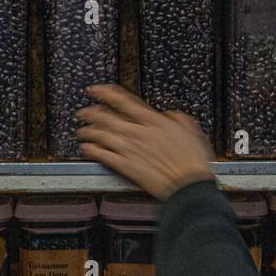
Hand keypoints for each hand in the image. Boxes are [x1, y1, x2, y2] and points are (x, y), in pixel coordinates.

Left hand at [77, 85, 215, 201]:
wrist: (189, 185)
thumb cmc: (194, 161)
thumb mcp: (191, 131)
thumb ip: (177, 119)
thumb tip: (169, 115)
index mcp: (154, 122)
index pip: (124, 101)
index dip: (106, 93)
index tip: (95, 90)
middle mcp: (138, 133)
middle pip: (107, 117)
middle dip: (91, 113)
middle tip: (83, 112)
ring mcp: (130, 149)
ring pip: (101, 135)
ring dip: (88, 131)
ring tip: (81, 131)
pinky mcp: (126, 167)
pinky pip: (102, 155)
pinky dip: (91, 150)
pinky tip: (85, 148)